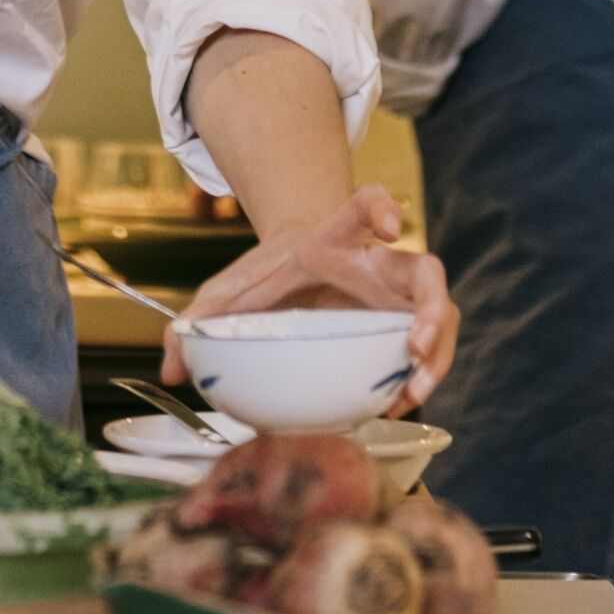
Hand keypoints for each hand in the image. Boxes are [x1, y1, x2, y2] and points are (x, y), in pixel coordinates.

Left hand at [170, 184, 456, 409]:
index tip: (392, 226)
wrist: (293, 276)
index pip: (365, 206)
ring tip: (410, 392)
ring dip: (437, 355)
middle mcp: (379, 265)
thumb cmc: (266, 280)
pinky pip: (428, 353)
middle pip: (425, 270)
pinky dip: (417, 381)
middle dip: (429, 306)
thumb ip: (195, 322)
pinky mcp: (403, 330)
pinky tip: (394, 407)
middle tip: (414, 344)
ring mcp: (397, 298)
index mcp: (336, 239)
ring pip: (440, 315)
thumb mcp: (226, 294)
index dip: (383, 207)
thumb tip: (172, 367)